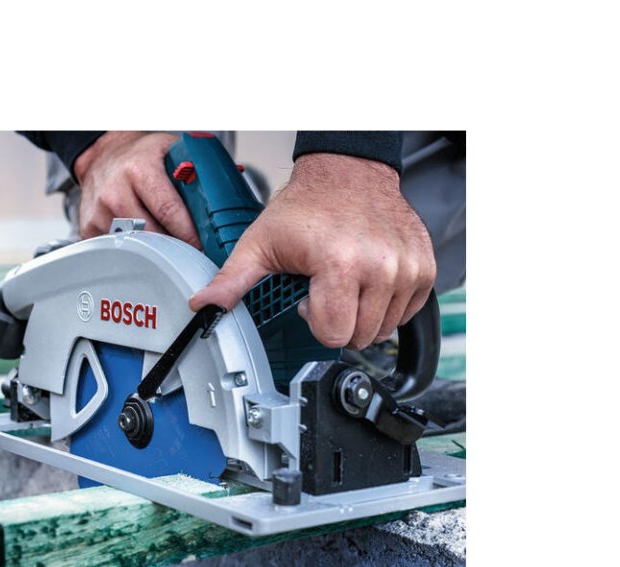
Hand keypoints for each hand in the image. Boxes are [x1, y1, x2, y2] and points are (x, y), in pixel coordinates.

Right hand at [73, 131, 200, 247]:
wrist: (102, 156)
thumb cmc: (141, 156)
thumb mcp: (170, 151)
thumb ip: (197, 170)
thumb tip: (228, 195)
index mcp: (139, 170)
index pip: (169, 210)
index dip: (189, 233)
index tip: (202, 246)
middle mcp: (116, 192)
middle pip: (153, 235)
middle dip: (176, 247)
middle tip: (191, 253)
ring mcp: (100, 213)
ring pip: (136, 247)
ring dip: (156, 252)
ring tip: (169, 250)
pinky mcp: (89, 229)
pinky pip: (118, 251)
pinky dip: (135, 253)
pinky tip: (144, 247)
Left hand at [189, 153, 435, 349]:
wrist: (347, 171)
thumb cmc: (306, 207)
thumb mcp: (259, 243)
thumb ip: (231, 280)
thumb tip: (203, 306)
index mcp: (339, 264)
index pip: (333, 334)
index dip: (314, 321)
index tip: (307, 298)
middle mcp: (380, 267)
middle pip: (359, 336)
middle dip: (337, 320)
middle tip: (324, 289)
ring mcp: (406, 268)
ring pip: (384, 328)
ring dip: (362, 314)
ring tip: (344, 282)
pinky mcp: (423, 267)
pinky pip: (407, 312)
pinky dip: (386, 305)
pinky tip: (367, 281)